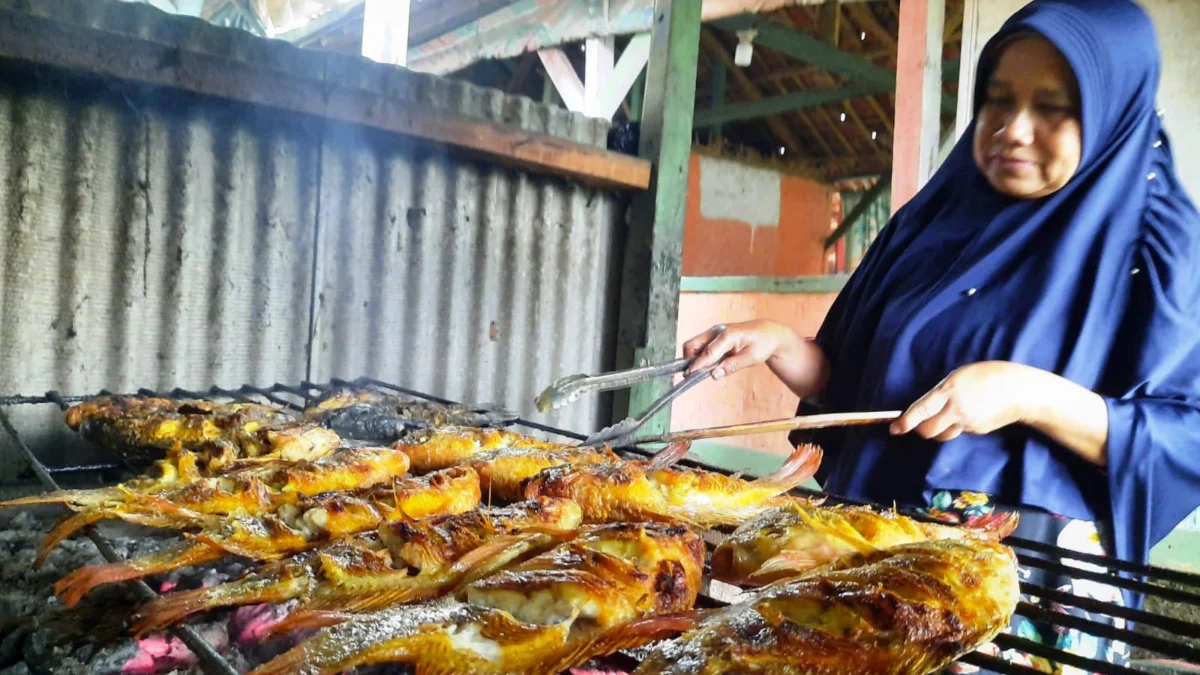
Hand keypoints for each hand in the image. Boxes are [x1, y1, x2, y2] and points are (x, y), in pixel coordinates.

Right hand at [682, 320, 792, 380]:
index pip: (708, 352)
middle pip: (692, 344)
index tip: (689, 375)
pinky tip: (711, 365)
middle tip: (694, 375)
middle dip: (689, 360)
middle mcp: (717, 331)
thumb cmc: (763, 343)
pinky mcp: (713, 336)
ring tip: (705, 371)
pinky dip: (700, 357)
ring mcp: (714, 332)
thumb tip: (714, 374)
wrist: (768, 332)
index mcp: (729, 334)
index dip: (698, 364)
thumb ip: (732, 366)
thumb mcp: (752, 358)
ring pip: (694, 345)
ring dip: (694, 359)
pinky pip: (700, 346)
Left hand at [890, 361, 1033, 440]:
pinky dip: (954, 427)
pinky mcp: (976, 431)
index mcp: (949, 391)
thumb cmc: (989, 375)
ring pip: (942, 435)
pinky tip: (966, 414)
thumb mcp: (960, 376)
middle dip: (919, 429)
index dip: (906, 421)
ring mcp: (967, 423)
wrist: (1020, 391)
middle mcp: (956, 409)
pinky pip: (958, 432)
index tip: (894, 428)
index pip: (922, 410)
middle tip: (917, 424)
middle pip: (928, 430)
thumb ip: (943, 392)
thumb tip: (929, 406)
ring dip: (936, 430)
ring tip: (943, 417)